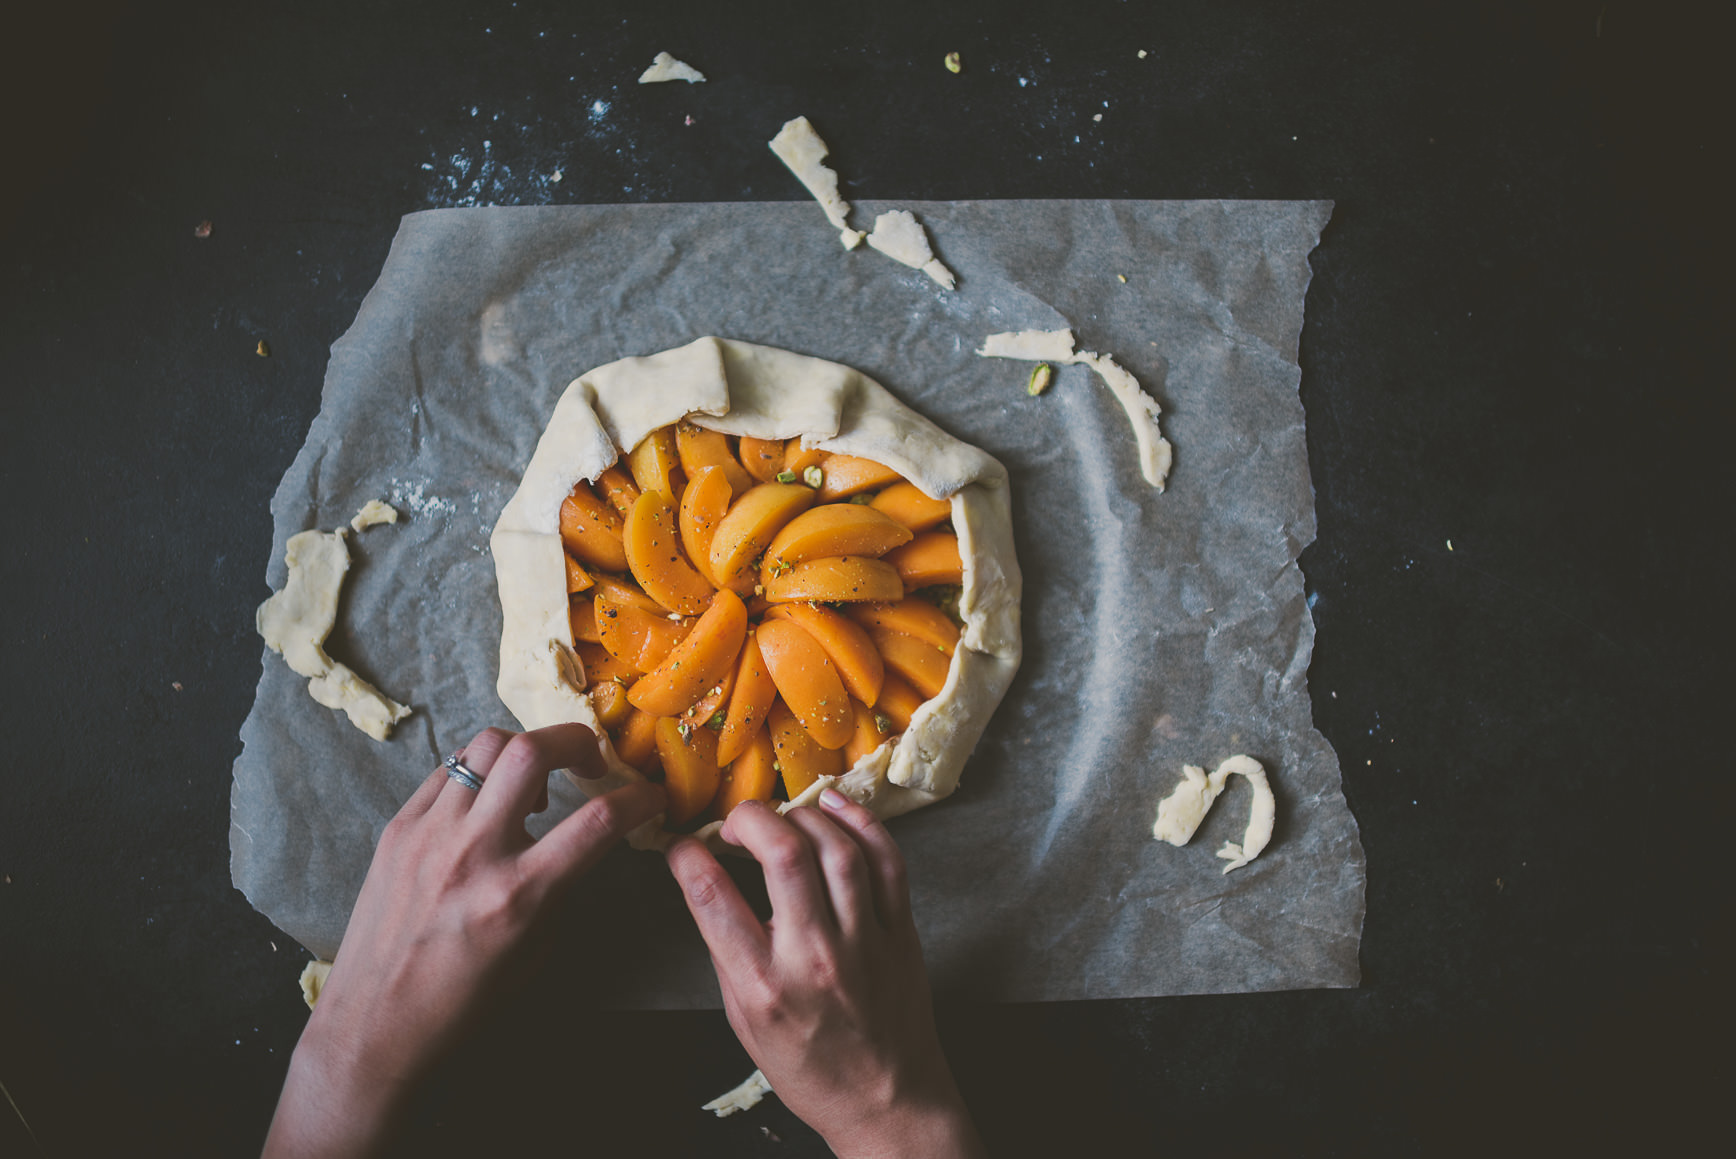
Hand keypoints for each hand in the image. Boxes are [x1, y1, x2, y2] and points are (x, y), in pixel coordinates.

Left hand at [263, 724, 664, 1157]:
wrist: (373, 1026)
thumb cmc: (464, 1002)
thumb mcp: (534, 949)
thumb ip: (559, 884)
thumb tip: (580, 838)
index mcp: (516, 895)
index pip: (597, 821)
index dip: (639, 798)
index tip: (651, 795)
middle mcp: (472, 853)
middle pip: (531, 751)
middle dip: (575, 741)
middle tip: (588, 763)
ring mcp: (428, 834)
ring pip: (484, 745)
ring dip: (523, 752)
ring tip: (531, 786)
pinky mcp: (397, 828)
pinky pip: (447, 771)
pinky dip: (479, 774)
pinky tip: (486, 803)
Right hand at [666, 790, 984, 1158]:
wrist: (887, 1102)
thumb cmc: (810, 1067)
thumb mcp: (744, 1022)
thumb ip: (728, 953)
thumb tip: (707, 886)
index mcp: (764, 986)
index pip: (713, 896)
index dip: (688, 856)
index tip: (684, 845)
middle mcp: (814, 957)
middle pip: (783, 854)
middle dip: (750, 819)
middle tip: (737, 822)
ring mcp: (865, 941)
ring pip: (837, 848)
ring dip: (804, 816)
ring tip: (783, 816)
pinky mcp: (901, 932)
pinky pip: (887, 861)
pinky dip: (861, 823)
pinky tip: (835, 808)